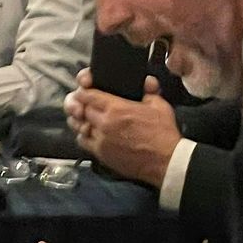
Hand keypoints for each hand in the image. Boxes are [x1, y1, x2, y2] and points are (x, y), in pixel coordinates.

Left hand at [65, 71, 180, 188]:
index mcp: (116, 108)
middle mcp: (104, 123)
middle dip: (80, 103)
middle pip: (80, 108)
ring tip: (85, 116)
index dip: (83, 90)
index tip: (84, 90)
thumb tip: (145, 81)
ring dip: (79, 119)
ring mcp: (101, 140)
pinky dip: (83, 135)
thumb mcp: (159, 105)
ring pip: (77, 125)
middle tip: (85, 103)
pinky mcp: (101, 154)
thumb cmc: (163, 133)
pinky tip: (90, 132)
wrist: (165, 160)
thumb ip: (148, 90)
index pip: (86, 95)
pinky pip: (82, 141)